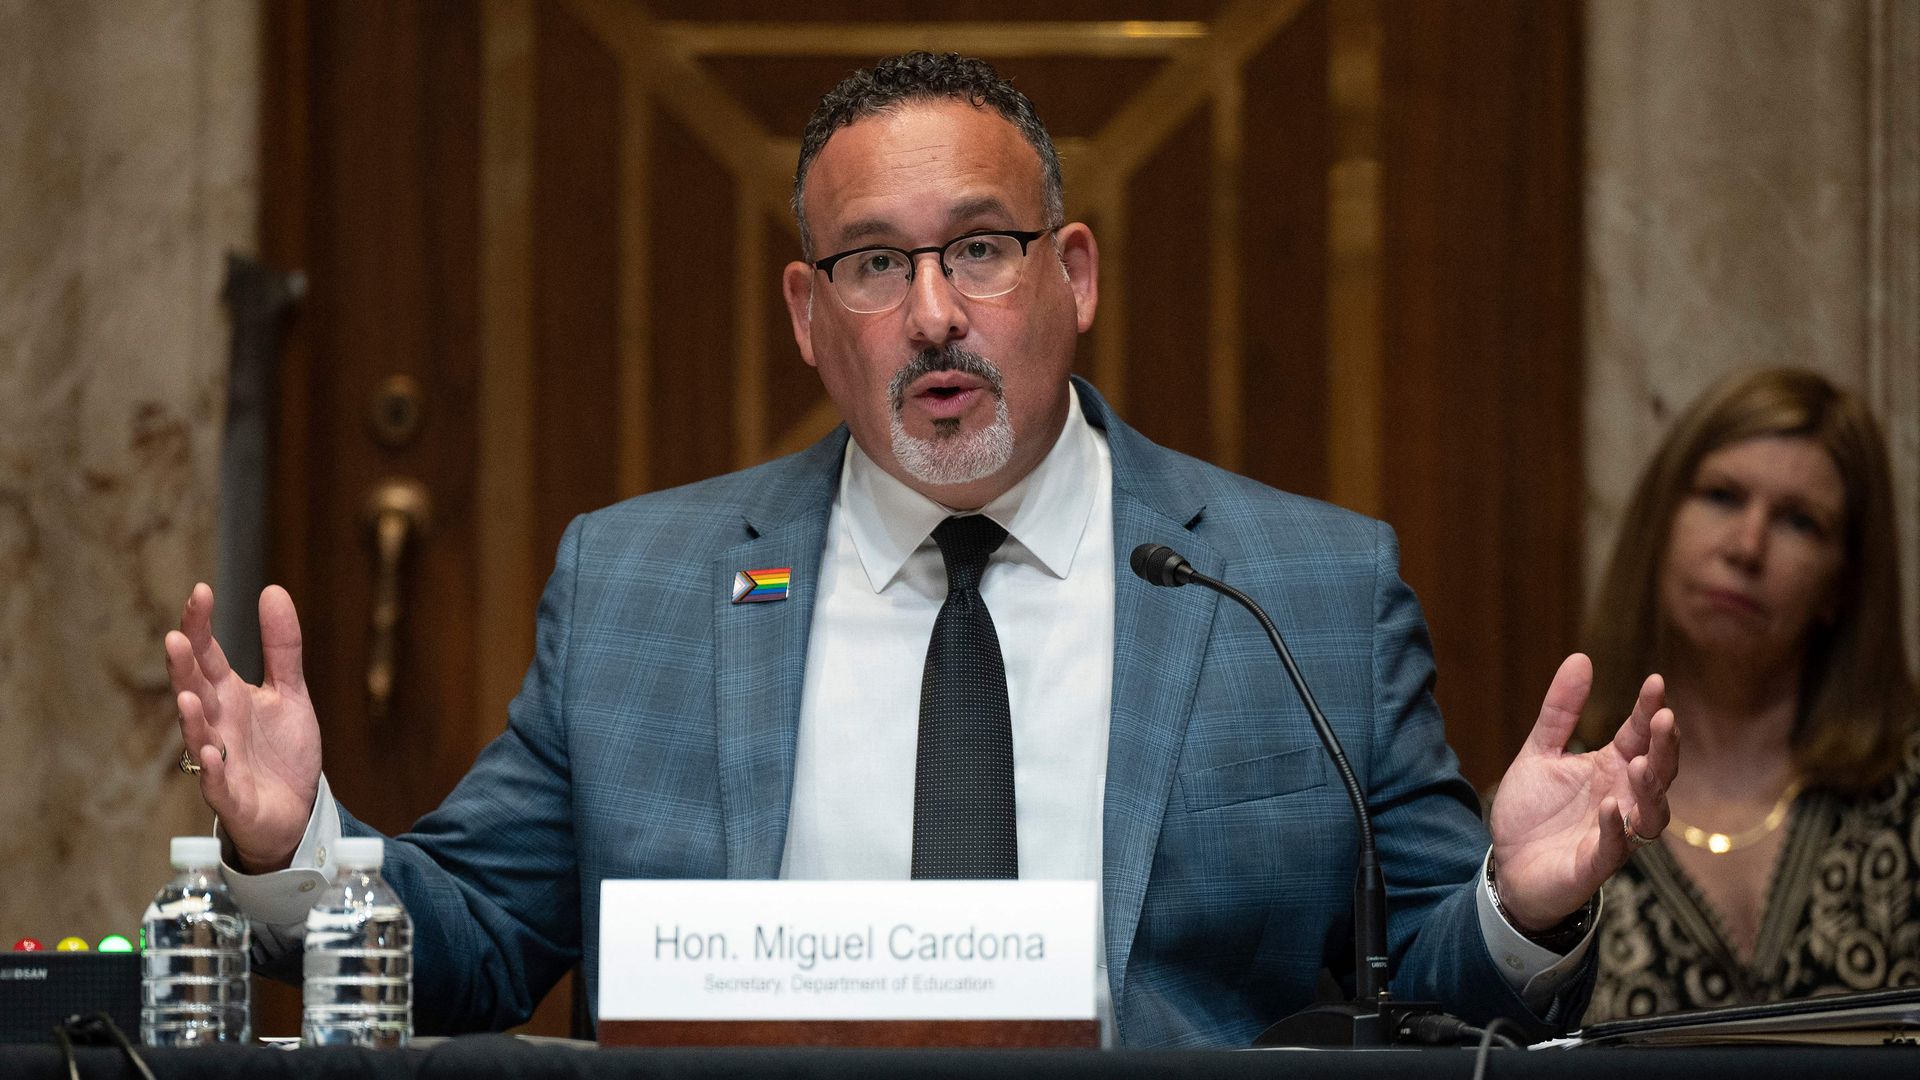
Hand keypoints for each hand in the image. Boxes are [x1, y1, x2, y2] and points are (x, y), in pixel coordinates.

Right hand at [164, 583, 321, 872]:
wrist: (296, 810)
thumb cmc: (282, 750)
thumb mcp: (290, 692)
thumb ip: (281, 647)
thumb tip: (272, 589)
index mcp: (228, 696)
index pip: (208, 655)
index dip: (201, 625)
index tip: (201, 590)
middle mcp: (217, 724)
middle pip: (195, 690)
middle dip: (184, 668)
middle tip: (176, 638)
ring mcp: (219, 761)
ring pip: (199, 736)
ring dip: (191, 717)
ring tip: (187, 694)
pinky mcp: (232, 797)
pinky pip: (217, 783)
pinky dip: (212, 770)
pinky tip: (209, 752)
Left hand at [1486, 653, 1676, 930]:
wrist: (1509, 866)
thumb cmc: (1533, 812)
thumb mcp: (1540, 752)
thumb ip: (1560, 711)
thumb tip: (1581, 657)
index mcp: (1611, 768)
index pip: (1640, 735)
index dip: (1649, 710)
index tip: (1655, 681)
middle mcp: (1623, 798)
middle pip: (1658, 771)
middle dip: (1664, 747)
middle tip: (1664, 718)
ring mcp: (1616, 832)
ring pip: (1651, 812)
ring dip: (1650, 788)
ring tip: (1639, 762)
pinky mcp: (1597, 863)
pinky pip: (1616, 846)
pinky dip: (1617, 827)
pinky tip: (1611, 807)